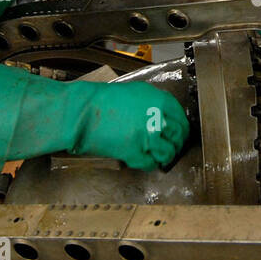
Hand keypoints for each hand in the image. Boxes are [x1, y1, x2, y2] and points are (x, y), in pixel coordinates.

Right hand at [0, 61, 189, 172]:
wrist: (79, 112)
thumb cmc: (101, 102)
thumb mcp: (133, 95)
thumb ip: (152, 106)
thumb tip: (165, 119)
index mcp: (157, 98)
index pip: (182, 117)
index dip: (182, 129)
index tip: (179, 134)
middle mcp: (157, 116)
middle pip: (178, 136)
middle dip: (177, 144)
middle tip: (172, 148)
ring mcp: (147, 135)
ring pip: (168, 152)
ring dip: (165, 156)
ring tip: (159, 157)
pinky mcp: (135, 152)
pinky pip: (150, 163)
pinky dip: (149, 164)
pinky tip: (143, 160)